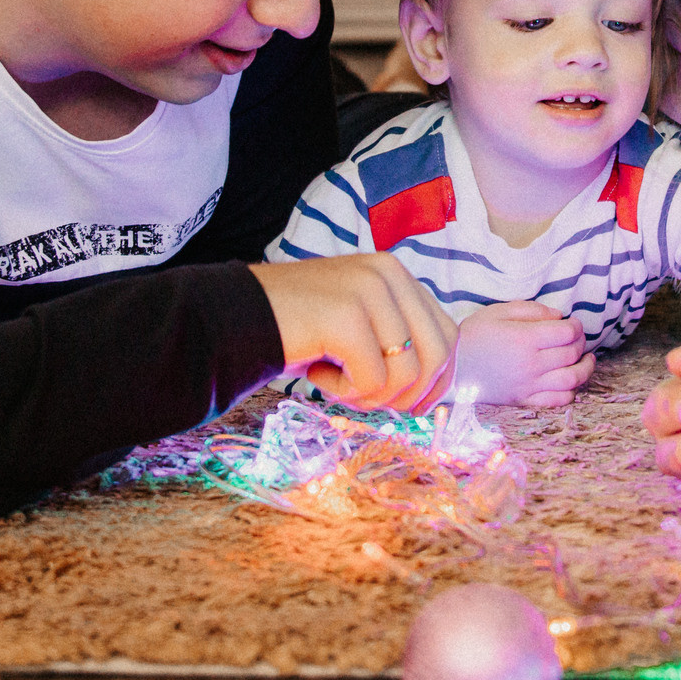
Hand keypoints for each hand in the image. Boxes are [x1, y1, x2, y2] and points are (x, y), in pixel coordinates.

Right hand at [251, 254, 455, 411]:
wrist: (232, 318)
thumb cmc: (299, 332)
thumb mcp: (359, 328)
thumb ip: (397, 342)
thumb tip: (436, 392)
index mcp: (396, 274)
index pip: (448, 336)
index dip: (435, 381)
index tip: (408, 406)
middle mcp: (389, 273)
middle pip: (436, 357)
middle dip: (406, 395)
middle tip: (366, 398)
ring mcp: (369, 290)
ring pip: (407, 374)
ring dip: (371, 396)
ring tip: (336, 383)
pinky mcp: (346, 315)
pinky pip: (371, 381)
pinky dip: (343, 393)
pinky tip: (315, 373)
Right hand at [452, 301, 592, 407]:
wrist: (450, 368)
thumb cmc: (473, 336)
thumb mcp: (497, 311)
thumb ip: (531, 310)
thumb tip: (558, 316)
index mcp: (524, 339)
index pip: (567, 333)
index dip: (575, 325)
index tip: (571, 322)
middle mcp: (530, 364)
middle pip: (572, 354)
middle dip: (581, 343)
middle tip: (577, 337)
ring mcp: (528, 385)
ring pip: (572, 380)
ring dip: (585, 369)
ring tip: (587, 360)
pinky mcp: (523, 400)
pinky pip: (557, 401)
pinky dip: (570, 392)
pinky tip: (570, 382)